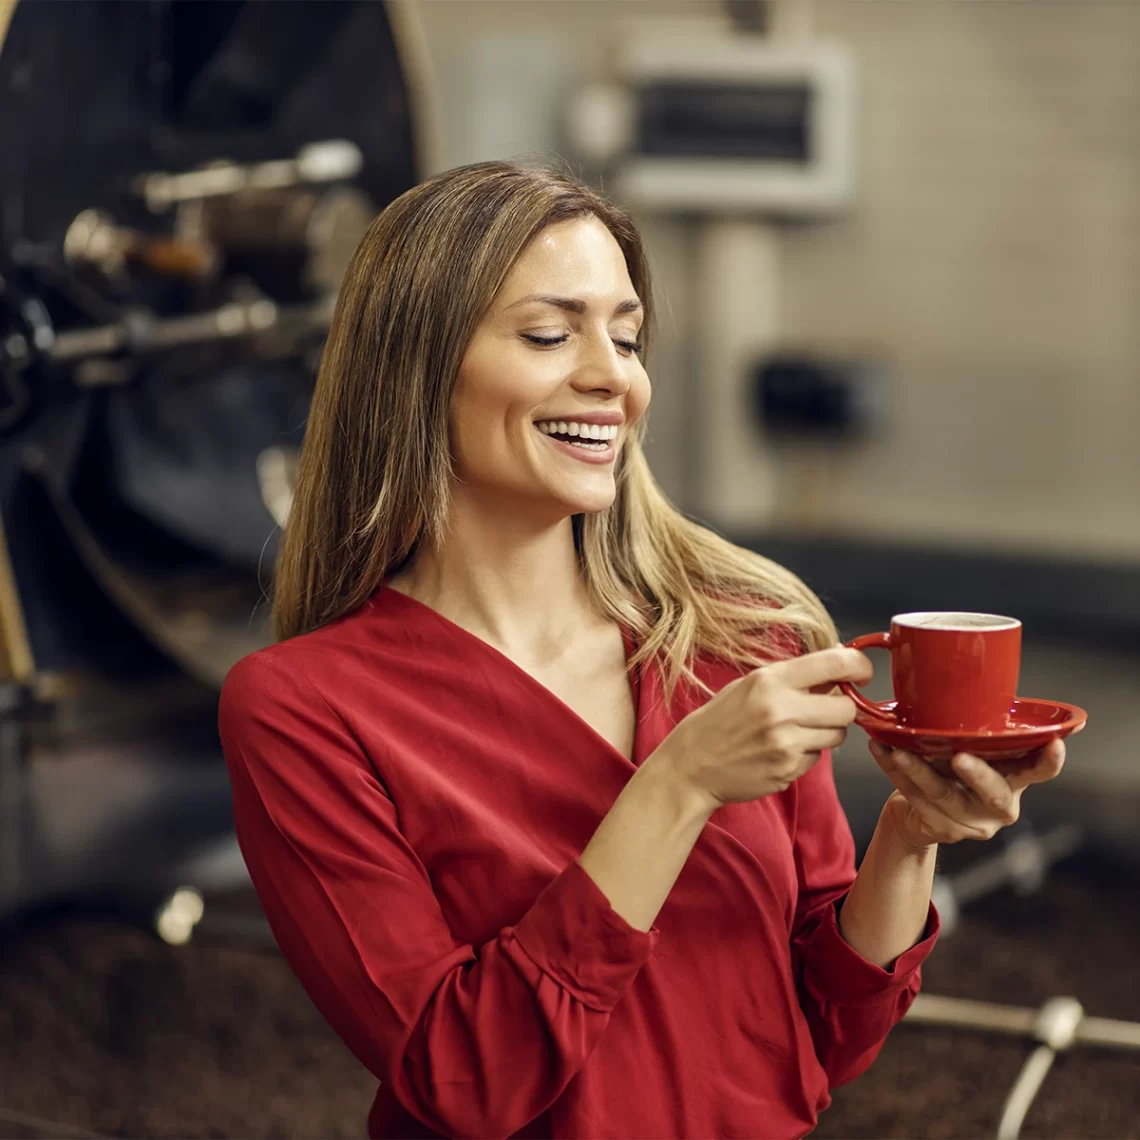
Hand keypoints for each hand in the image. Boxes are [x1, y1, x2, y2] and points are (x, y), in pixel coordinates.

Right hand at [652, 647, 872, 809]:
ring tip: (795, 731)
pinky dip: (806, 755)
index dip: (858, 666)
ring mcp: (785, 743)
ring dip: (825, 733)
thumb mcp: (750, 685)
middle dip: (842, 708)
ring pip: (837, 736)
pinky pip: (817, 759)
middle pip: (846, 707)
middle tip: (825, 709)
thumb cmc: (720, 720)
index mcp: (770, 680)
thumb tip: (838, 661)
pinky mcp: (787, 771)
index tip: (861, 673)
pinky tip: (780, 751)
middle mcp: (780, 710)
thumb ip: (794, 675)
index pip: (835, 663)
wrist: (692, 764)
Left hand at [871, 737, 1070, 850]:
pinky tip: (880, 751)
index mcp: (1015, 777)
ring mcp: (973, 822)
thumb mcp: (970, 750)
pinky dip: (894, 773)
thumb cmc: (951, 770)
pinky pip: (915, 798)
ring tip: (897, 751)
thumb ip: (974, 734)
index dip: (1050, 760)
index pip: (1040, 770)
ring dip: (918, 771)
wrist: (921, 813)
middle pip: (993, 792)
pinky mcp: (944, 830)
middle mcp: (1000, 804)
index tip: (1055, 744)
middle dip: (976, 774)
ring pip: (945, 795)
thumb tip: (960, 685)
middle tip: (958, 757)